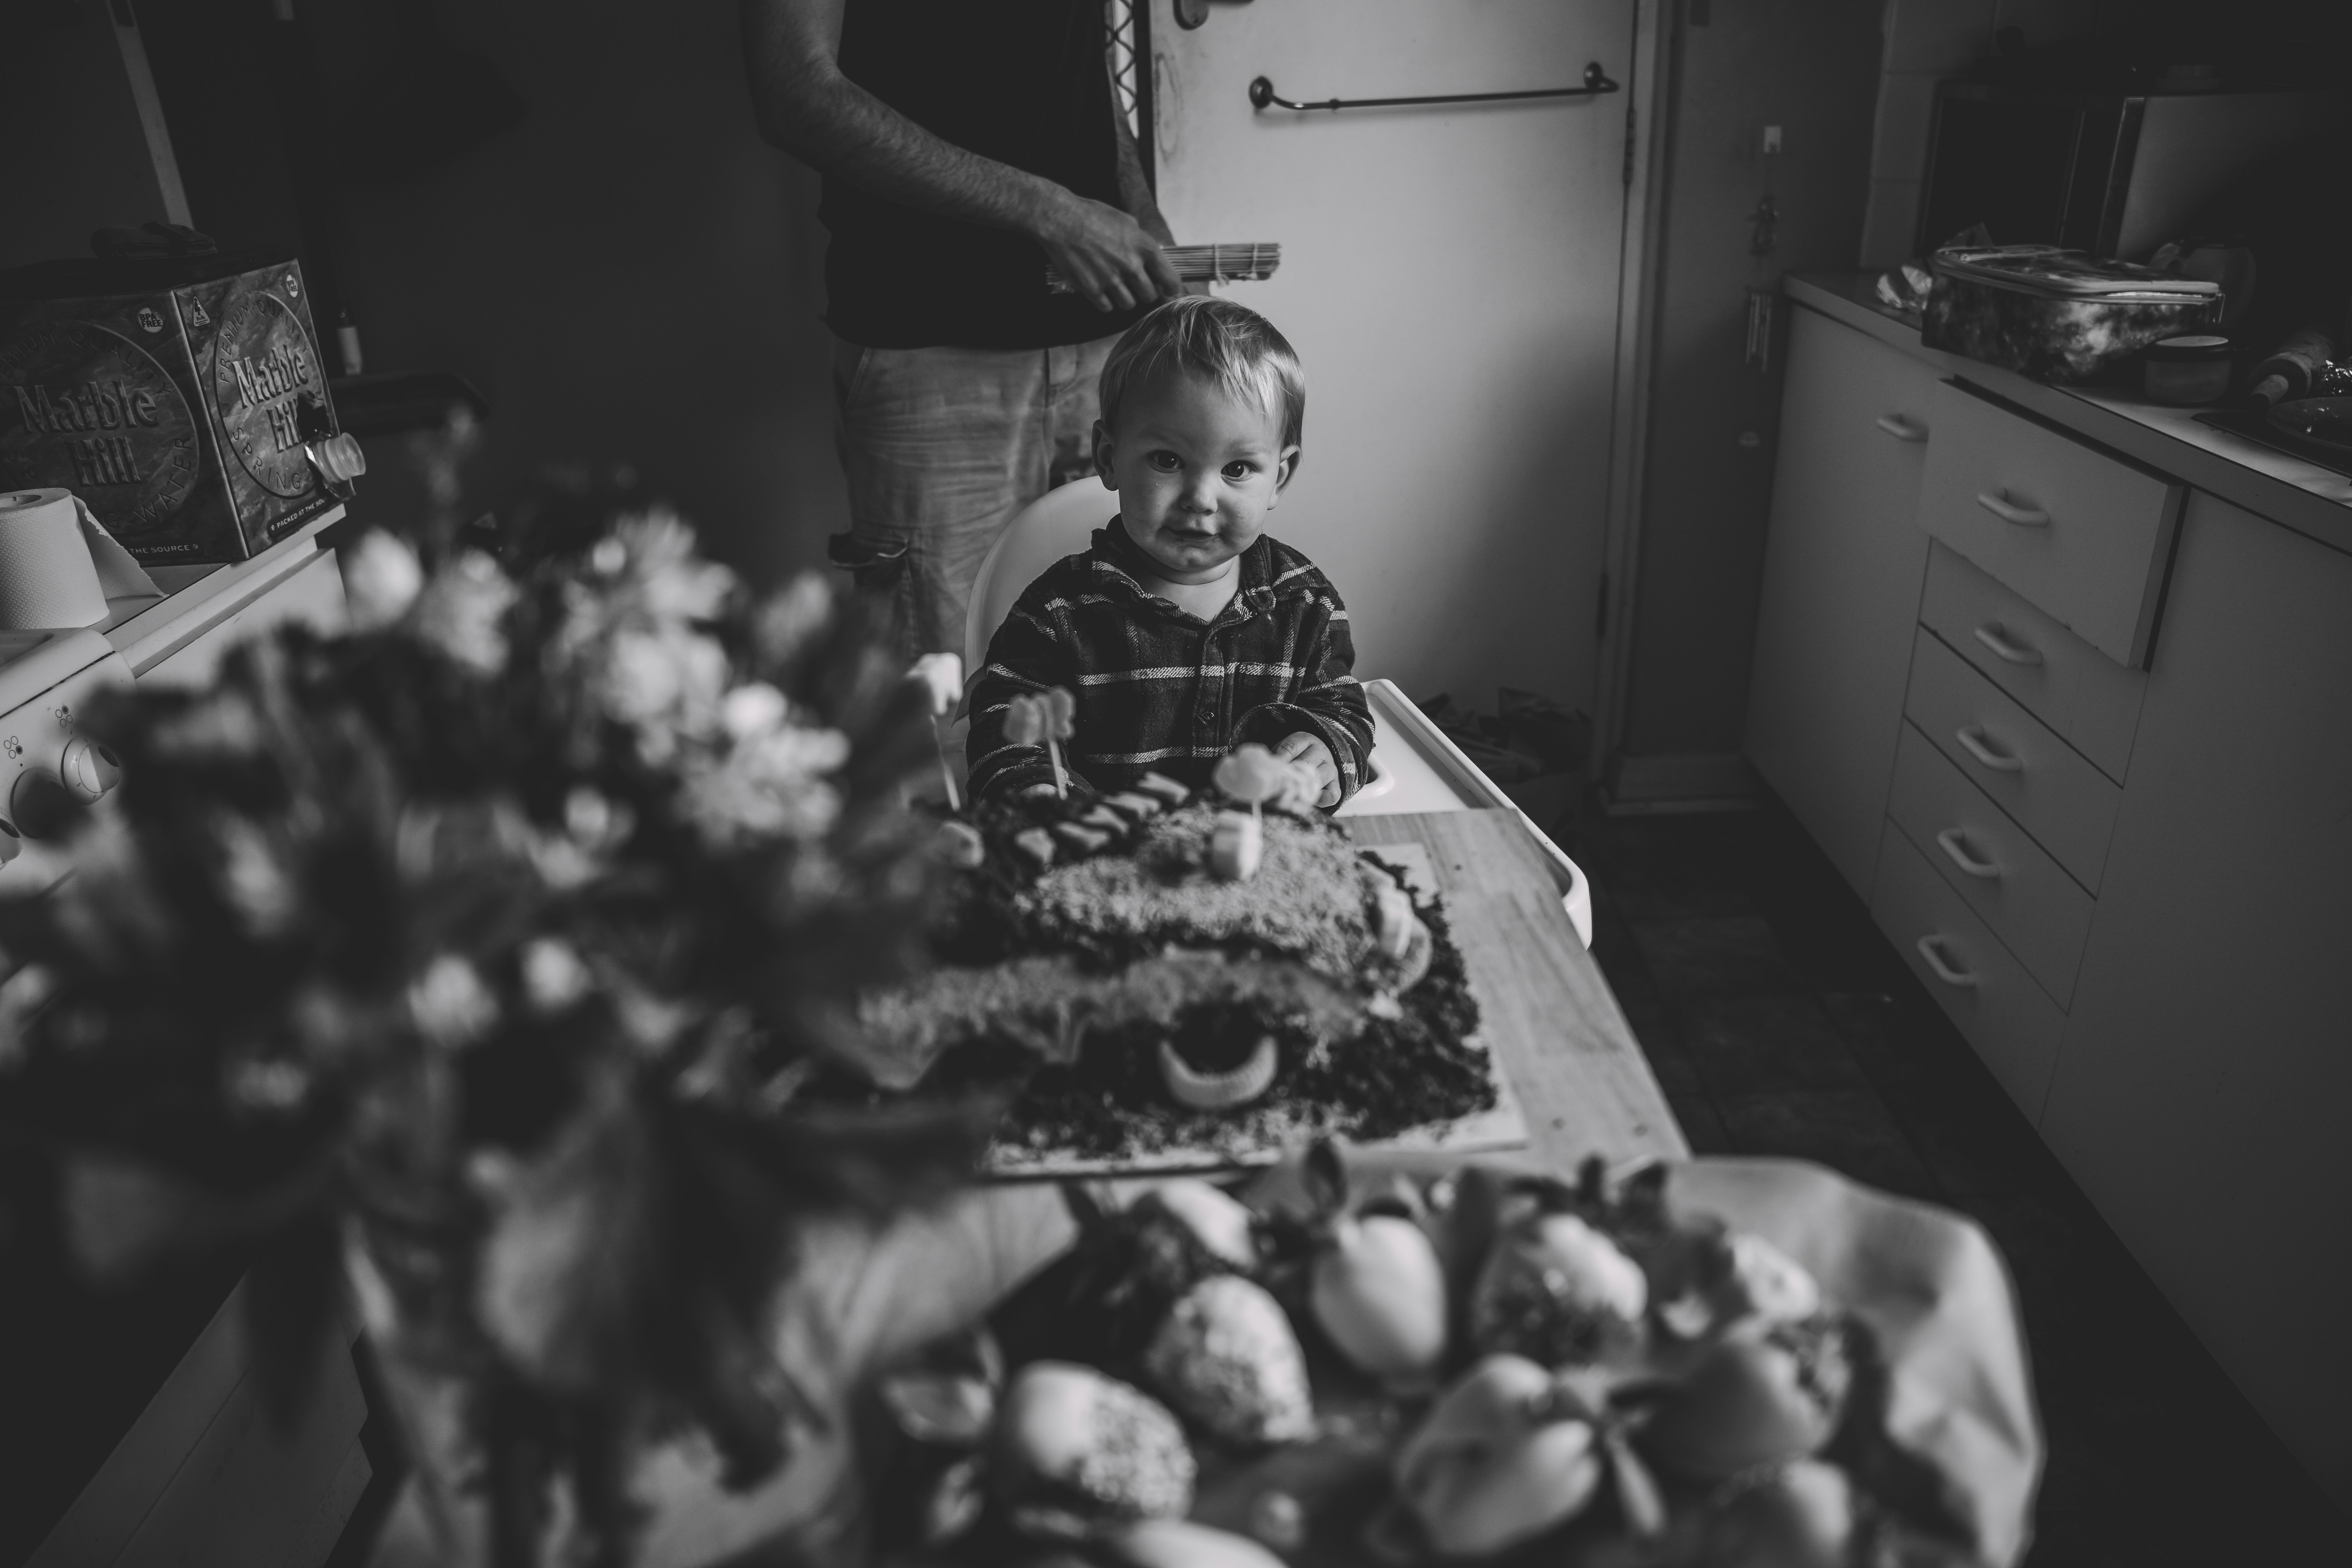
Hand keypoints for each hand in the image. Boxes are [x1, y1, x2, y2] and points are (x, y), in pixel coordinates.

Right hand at [1036, 192, 1180, 313]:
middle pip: (1149, 296)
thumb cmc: (1092, 216)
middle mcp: (1131, 266)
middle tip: (1135, 285)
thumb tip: (1150, 257)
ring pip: (1129, 304)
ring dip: (1125, 298)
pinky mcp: (1092, 289)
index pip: (1170, 279)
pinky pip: (1107, 307)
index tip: (1169, 291)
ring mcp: (1111, 280)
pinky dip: (1105, 302)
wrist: (1061, 220)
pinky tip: (1100, 289)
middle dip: (1144, 292)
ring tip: (1115, 285)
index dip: (1172, 289)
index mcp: (1144, 247)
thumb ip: (1141, 242)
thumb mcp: (1126, 221)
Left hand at [1273, 731, 1340, 808]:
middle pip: (1304, 764)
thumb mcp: (1286, 751)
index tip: (1271, 769)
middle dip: (1289, 776)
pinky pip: (1331, 795)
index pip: (1290, 748)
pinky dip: (1320, 800)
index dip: (1279, 759)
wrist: (1321, 759)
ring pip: (1317, 780)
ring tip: (1290, 795)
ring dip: (1303, 789)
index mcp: (1306, 740)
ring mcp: (1330, 769)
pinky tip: (1308, 800)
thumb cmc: (1297, 756)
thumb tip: (1268, 769)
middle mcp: (1321, 752)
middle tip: (1277, 785)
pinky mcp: (1336, 784)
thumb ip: (1278, 756)